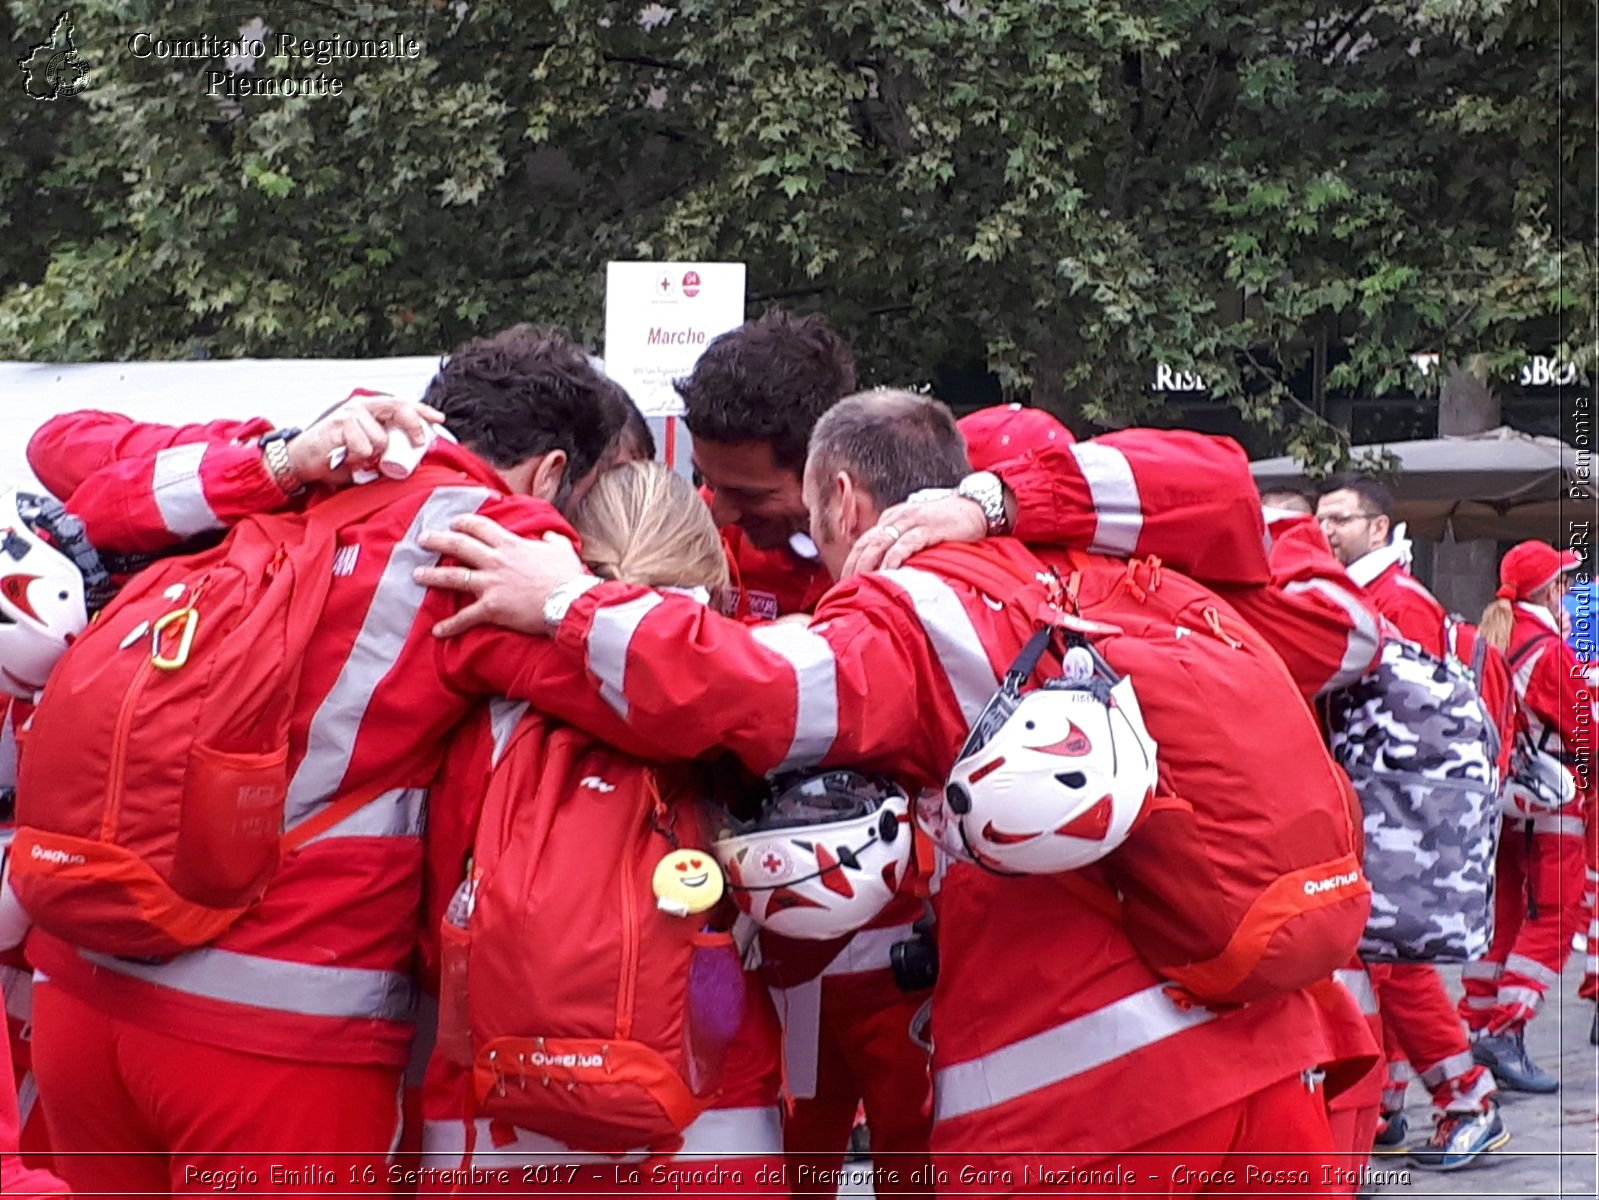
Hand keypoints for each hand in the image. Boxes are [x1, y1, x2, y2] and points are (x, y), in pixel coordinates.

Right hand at [287, 393, 444, 484]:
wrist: (303, 460)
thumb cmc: (336, 456)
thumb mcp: (368, 452)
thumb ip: (387, 450)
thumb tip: (413, 457)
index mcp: (371, 409)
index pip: (402, 405)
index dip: (422, 411)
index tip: (439, 420)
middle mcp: (362, 406)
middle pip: (398, 408)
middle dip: (413, 426)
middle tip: (418, 443)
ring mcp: (351, 413)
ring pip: (381, 438)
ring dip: (374, 454)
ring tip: (356, 457)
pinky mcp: (341, 424)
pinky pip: (364, 447)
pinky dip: (359, 457)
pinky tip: (346, 456)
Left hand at [415, 515, 585, 636]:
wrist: (568, 602)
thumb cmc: (567, 577)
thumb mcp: (563, 550)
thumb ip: (553, 541)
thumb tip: (549, 537)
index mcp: (511, 545)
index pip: (480, 527)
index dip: (464, 522)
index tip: (453, 522)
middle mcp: (496, 561)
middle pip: (459, 545)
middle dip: (438, 540)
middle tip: (422, 539)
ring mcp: (491, 584)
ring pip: (453, 576)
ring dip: (432, 576)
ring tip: (416, 575)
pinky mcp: (491, 608)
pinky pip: (465, 616)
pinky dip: (450, 625)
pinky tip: (437, 631)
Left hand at [840, 495, 986, 576]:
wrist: (976, 506)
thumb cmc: (947, 524)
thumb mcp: (917, 530)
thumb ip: (901, 545)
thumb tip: (887, 571)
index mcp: (891, 518)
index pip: (864, 541)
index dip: (851, 562)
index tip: (844, 582)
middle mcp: (897, 518)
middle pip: (866, 543)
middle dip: (853, 566)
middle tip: (845, 587)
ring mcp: (913, 521)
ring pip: (881, 543)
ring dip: (867, 564)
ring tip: (859, 583)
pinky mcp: (929, 528)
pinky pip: (906, 543)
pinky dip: (894, 557)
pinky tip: (887, 571)